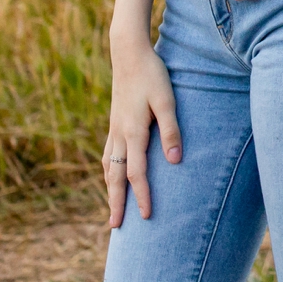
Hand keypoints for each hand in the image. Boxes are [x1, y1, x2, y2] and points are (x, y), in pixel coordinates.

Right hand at [104, 36, 179, 227]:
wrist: (128, 54)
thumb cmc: (152, 75)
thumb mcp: (167, 99)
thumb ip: (171, 129)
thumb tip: (175, 160)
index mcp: (133, 131)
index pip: (137, 172)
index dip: (142, 196)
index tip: (147, 217)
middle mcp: (119, 135)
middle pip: (116, 177)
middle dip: (117, 203)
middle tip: (115, 228)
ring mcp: (113, 129)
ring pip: (108, 167)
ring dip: (109, 190)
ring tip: (112, 209)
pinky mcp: (113, 123)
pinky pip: (107, 156)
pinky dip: (108, 172)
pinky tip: (111, 177)